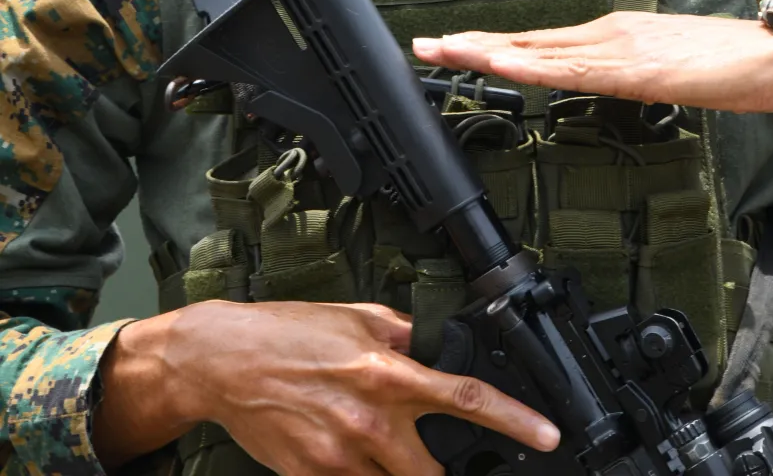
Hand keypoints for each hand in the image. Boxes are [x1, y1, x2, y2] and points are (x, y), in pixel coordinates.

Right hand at [95, 300, 559, 475]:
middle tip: (444, 464)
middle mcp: (368, 418)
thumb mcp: (354, 315)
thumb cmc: (287, 332)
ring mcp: (340, 457)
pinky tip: (340, 448)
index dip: (514, 421)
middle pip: (433, 475)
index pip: (464, 397)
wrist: (223, 360)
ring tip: (373, 444)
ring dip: (397, 474)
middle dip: (445, 475)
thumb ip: (401, 335)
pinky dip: (358, 475)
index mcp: (386, 370)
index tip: (547, 437)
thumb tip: (432, 347)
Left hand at [413, 12, 772, 113]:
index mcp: (607, 36)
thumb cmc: (720, 63)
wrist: (766, 55)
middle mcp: (603, 34)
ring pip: (538, 51)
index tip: (452, 47)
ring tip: (444, 51)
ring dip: (486, 52)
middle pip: (525, 41)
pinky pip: (570, 69)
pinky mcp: (631, 66)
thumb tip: (592, 83)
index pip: (537, 42)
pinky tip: (502, 65)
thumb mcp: (657, 68)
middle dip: (471, 45)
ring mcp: (614, 46)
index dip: (491, 46)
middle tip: (422, 47)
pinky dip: (530, 66)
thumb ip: (619, 72)